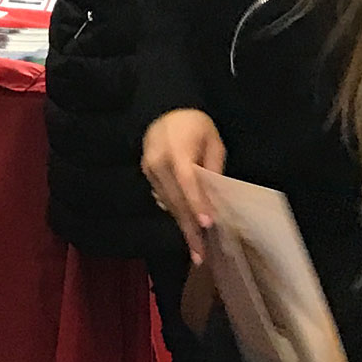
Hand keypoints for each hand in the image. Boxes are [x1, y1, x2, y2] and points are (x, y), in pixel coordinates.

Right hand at [139, 108, 224, 265]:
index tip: (207, 225)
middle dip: (189, 228)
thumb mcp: (213, 141)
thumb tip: (214, 196)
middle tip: (200, 254)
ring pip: (168, 203)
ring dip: (183, 226)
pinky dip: (176, 213)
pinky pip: (163, 198)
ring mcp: (149, 169)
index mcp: (177, 150)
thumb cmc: (194, 125)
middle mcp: (158, 162)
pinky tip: (187, 228)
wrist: (163, 107)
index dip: (197, 203)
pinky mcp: (146, 174)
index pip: (188, 180)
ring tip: (196, 249)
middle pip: (176, 200)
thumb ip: (213, 167)